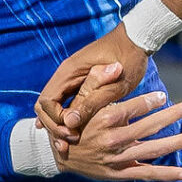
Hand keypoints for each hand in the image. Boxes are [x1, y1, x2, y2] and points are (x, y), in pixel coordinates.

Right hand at [35, 24, 147, 139]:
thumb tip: (70, 122)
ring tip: (67, 142)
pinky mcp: (78, 81)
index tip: (73, 132)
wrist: (138, 39)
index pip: (46, 102)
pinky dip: (63, 116)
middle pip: (44, 105)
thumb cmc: (130, 60)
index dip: (56, 121)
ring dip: (58, 123)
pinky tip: (69, 131)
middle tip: (68, 142)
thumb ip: (92, 101)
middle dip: (53, 125)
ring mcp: (70, 77)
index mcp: (69, 72)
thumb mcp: (115, 85)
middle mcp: (65, 73)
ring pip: (51, 104)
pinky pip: (62, 101)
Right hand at [59, 89, 181, 181]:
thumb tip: (113, 64)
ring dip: (177, 143)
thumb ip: (96, 81)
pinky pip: (146, 174)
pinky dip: (166, 174)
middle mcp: (112, 140)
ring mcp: (118, 159)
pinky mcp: (121, 173)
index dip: (149, 102)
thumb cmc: (74, 122)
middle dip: (169, 117)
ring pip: (152, 150)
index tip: (163, 96)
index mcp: (102, 120)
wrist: (60, 156)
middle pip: (147, 128)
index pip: (131, 109)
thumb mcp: (80, 100)